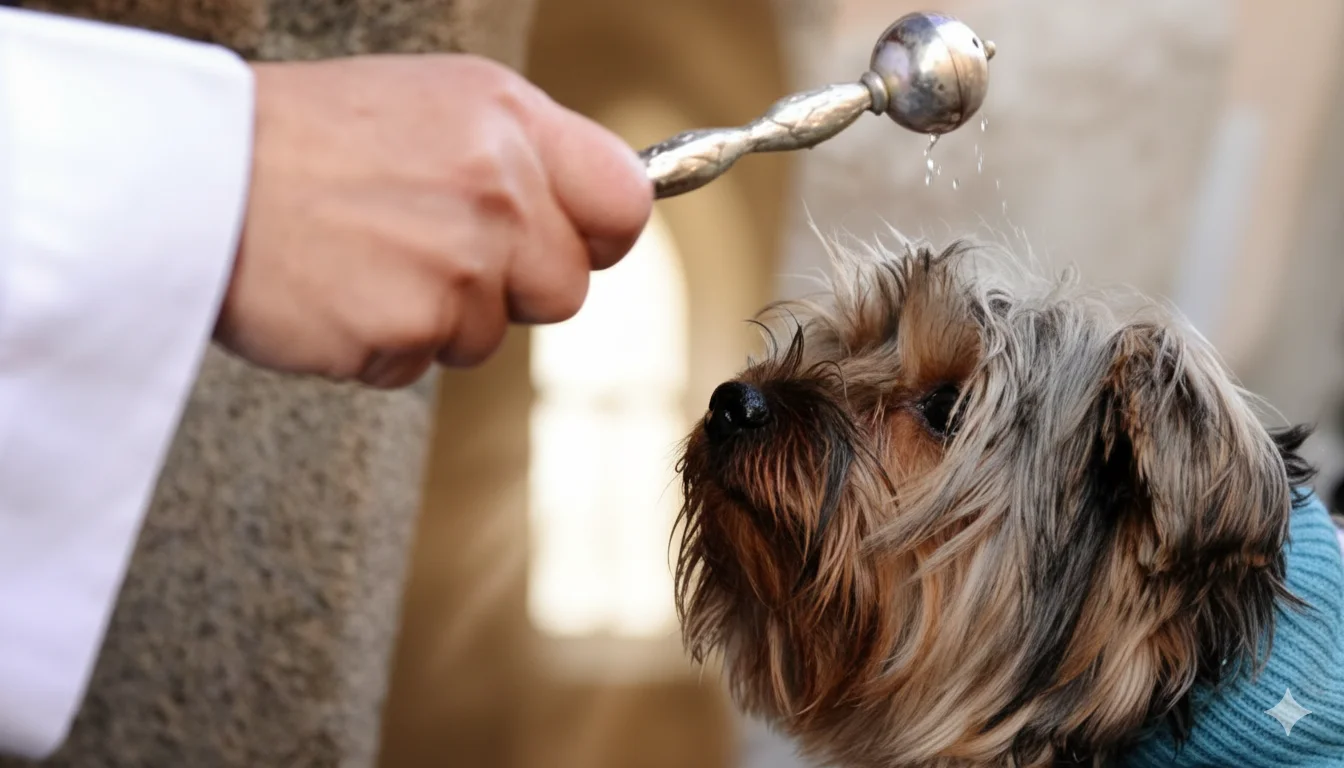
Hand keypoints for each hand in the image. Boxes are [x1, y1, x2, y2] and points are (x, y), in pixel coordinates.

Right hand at [214, 53, 652, 387]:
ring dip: (437, 317)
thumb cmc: (299, 138)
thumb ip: (518, 153)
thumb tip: (590, 208)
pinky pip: (421, 364)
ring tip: (365, 259)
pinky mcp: (407, 327)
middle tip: (432, 252)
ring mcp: (456, 263)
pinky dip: (381, 345)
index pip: (625, 201)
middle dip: (510, 288)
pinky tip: (337, 292)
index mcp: (509, 120)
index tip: (569, 242)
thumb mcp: (430, 103)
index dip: (597, 235)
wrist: (190, 175)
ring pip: (489, 334)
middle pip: (565, 289)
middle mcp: (498, 189)